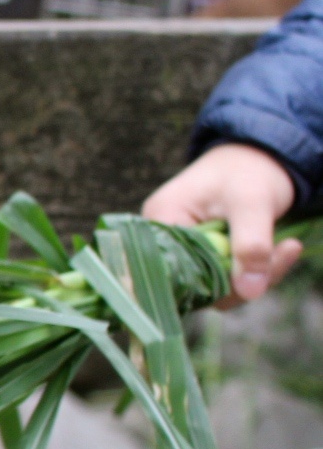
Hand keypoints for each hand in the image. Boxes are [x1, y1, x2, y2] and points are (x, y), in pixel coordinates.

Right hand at [142, 143, 301, 306]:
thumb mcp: (253, 203)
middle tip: (286, 252)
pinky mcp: (200, 254)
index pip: (178, 271)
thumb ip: (251, 246)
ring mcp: (181, 248)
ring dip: (254, 274)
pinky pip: (222, 276)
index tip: (260, 274)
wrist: (258, 155)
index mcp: (161, 220)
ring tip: (288, 248)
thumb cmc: (248, 171)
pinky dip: (253, 270)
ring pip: (213, 283)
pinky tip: (280, 250)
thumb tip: (250, 292)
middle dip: (243, 278)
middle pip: (195, 282)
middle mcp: (163, 238)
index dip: (217, 282)